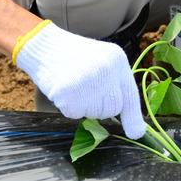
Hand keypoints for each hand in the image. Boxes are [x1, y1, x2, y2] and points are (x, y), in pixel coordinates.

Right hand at [14, 22, 145, 138]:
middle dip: (100, 106)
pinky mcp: (68, 93)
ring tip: (74, 85)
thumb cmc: (76, 58)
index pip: (130, 95)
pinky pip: (75, 114)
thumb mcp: (103, 62)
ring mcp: (87, 82)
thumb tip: (135, 128)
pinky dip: (68, 107)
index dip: (133, 117)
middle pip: (113, 109)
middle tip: (86, 88)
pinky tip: (63, 88)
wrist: (44, 46)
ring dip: (84, 106)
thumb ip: (117, 87)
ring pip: (94, 113)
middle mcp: (106, 71)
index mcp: (117, 60)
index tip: (136, 133)